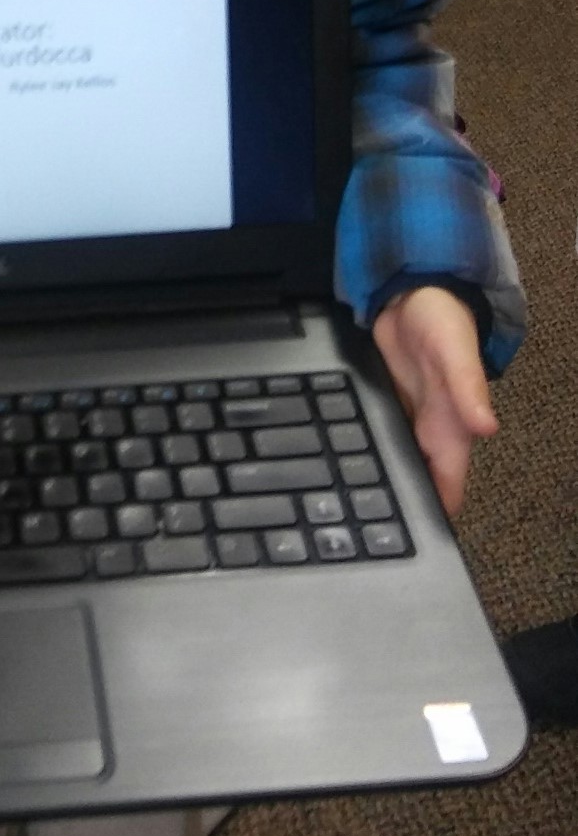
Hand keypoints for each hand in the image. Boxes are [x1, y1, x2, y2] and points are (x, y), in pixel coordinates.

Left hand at [372, 286, 497, 517]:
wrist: (415, 292)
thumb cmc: (446, 321)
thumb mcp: (456, 354)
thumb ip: (469, 389)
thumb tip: (487, 427)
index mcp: (451, 427)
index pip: (448, 486)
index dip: (436, 516)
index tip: (417, 543)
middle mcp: (429, 430)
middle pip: (418, 481)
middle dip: (402, 507)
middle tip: (372, 535)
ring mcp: (406, 419)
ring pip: (395, 463)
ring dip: (382, 483)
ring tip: (355, 515)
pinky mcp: (384, 404)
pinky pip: (376, 437)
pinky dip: (366, 454)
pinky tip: (349, 469)